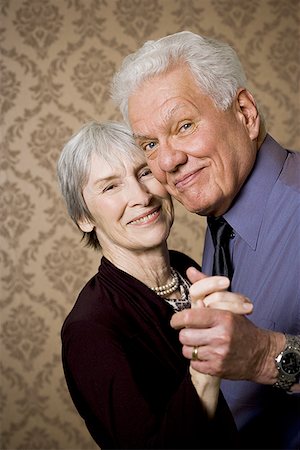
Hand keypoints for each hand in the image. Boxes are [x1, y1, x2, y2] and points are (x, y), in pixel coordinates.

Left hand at [187, 268, 252, 415]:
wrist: (261, 354)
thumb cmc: (241, 328)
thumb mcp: (228, 306)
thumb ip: (206, 287)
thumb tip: (189, 270)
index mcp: (222, 318)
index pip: (189, 317)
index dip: (177, 320)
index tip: (175, 321)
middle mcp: (220, 336)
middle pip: (184, 336)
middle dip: (184, 334)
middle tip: (190, 332)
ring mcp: (218, 354)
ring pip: (187, 350)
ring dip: (190, 347)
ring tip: (198, 343)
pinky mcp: (217, 369)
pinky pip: (193, 364)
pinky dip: (196, 360)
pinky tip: (205, 354)